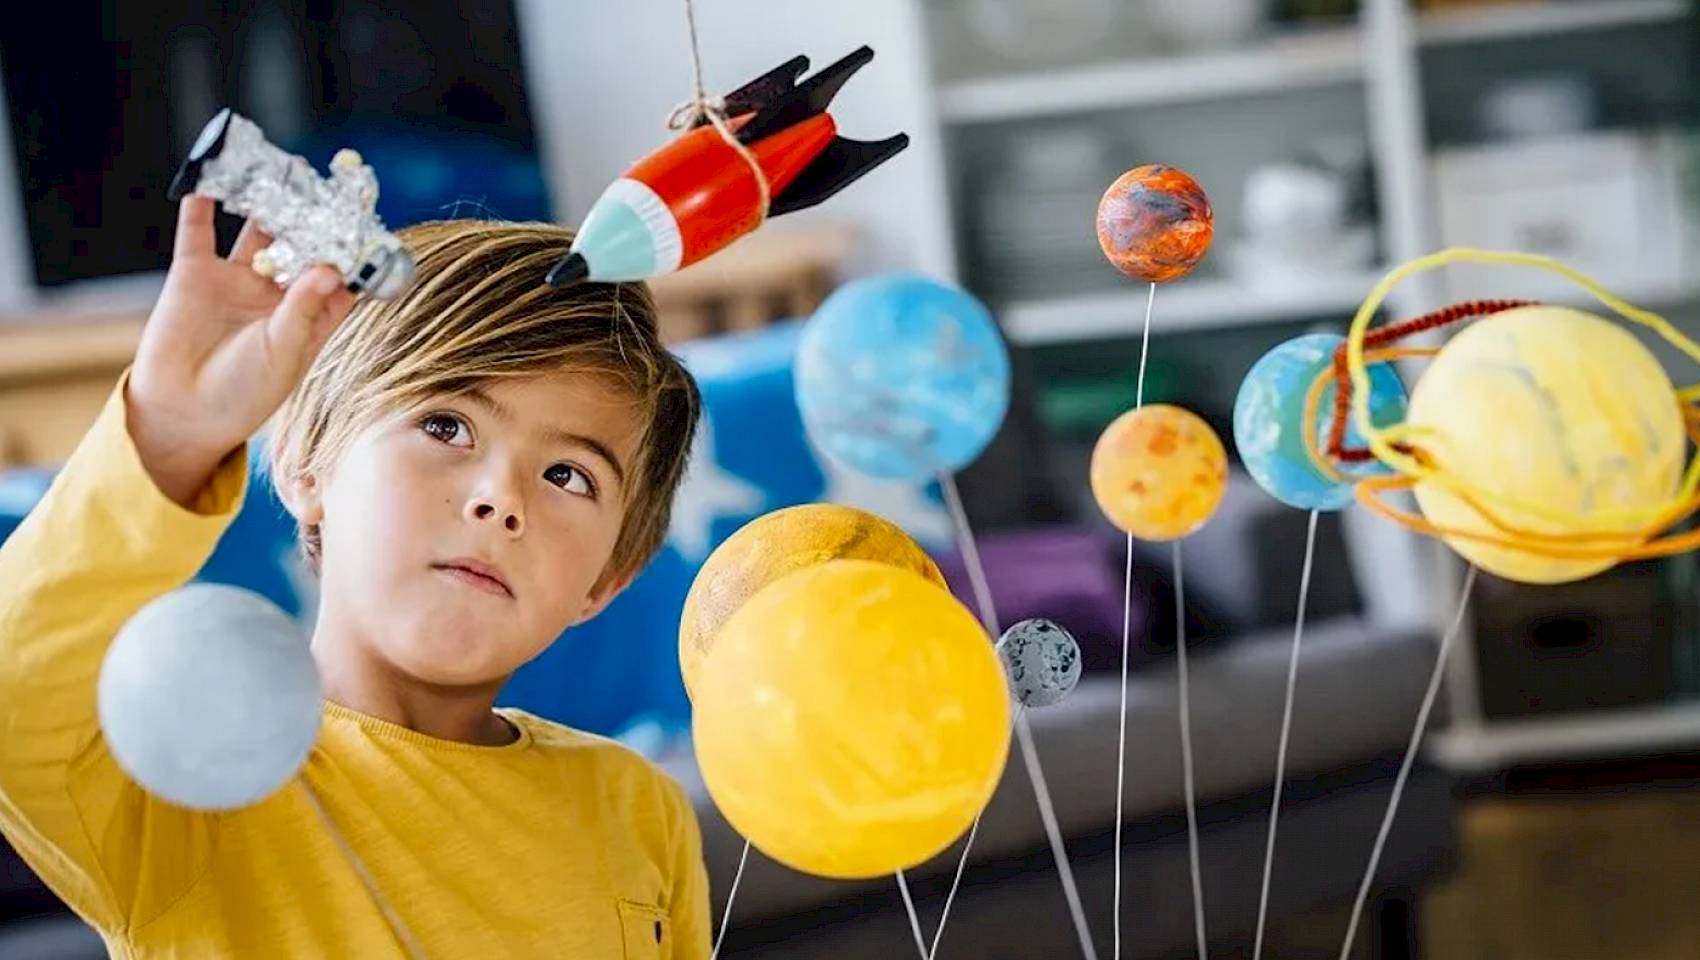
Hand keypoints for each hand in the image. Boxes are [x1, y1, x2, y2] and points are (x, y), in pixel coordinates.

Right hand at [128, 195, 357, 506]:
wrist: (182, 412)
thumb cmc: (243, 394)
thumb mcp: (283, 354)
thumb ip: (304, 311)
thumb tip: (330, 270)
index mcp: (309, 316)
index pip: (339, 275)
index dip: (354, 251)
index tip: (370, 224)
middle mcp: (276, 293)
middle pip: (301, 244)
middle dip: (314, 216)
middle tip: (329, 183)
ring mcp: (237, 279)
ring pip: (256, 231)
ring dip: (267, 201)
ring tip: (283, 167)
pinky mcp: (194, 274)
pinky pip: (198, 231)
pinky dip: (202, 205)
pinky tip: (210, 179)